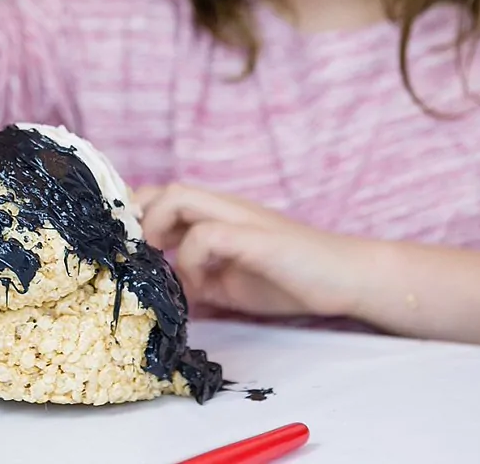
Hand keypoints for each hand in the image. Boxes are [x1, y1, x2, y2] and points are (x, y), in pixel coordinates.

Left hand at [134, 183, 359, 317]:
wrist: (347, 276)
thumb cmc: (293, 277)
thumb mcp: (231, 283)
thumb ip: (199, 280)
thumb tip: (165, 290)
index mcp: (220, 214)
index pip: (166, 195)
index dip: (141, 215)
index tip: (131, 249)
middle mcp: (227, 207)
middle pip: (166, 188)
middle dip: (141, 218)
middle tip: (141, 256)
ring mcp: (241, 218)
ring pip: (180, 196)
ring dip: (159, 229)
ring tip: (163, 264)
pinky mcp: (255, 237)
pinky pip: (207, 235)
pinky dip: (191, 258)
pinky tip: (202, 284)